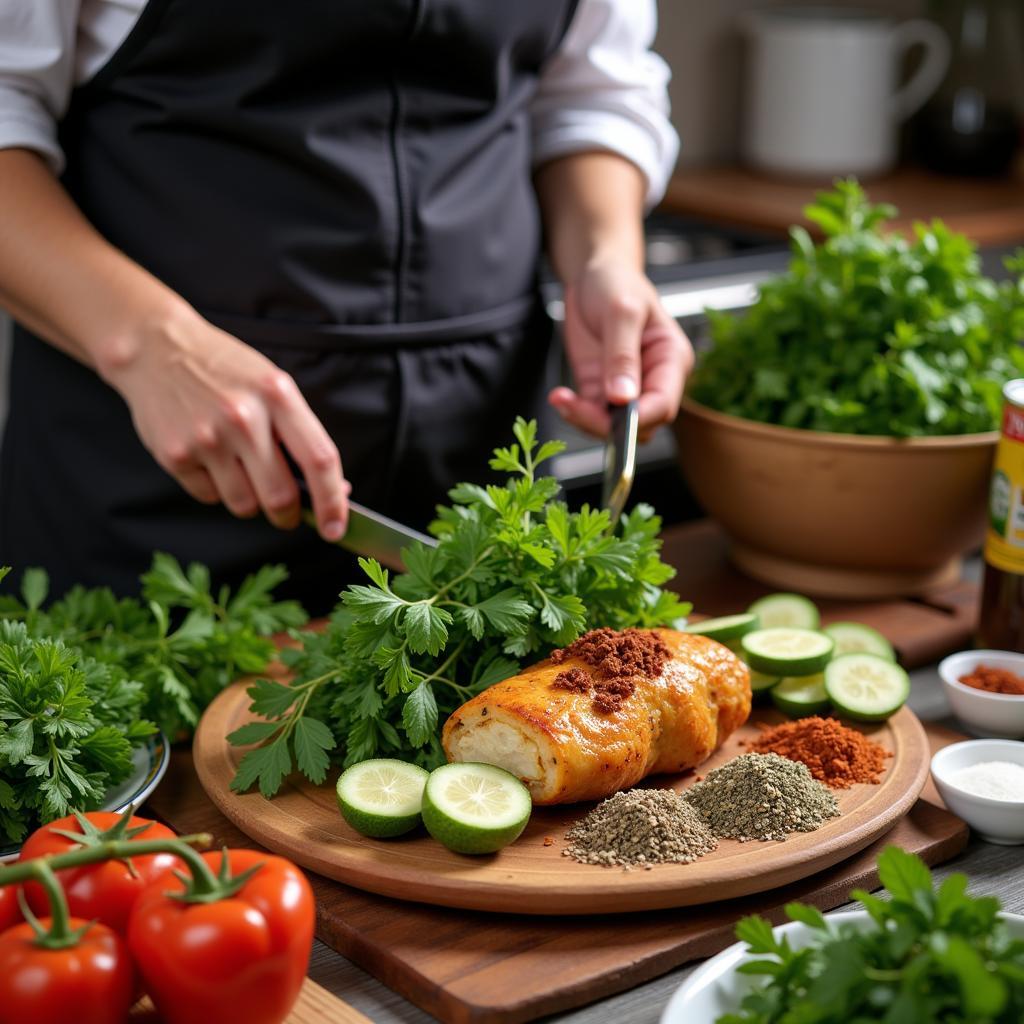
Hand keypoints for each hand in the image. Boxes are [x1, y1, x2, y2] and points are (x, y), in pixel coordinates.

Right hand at [101, 305, 348, 538]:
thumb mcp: (272, 388)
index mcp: (277, 396)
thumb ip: (300, 435)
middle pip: (281, 497)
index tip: (336, 528)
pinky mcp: (175, 455)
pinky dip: (217, 489)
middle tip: (288, 514)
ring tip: (242, 472)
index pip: (319, 460)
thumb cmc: (225, 371)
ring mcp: (206, 438)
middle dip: (289, 516)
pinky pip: (209, 497)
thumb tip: (333, 487)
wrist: (156, 348)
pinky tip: (210, 459)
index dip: (333, 502)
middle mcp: (243, 417)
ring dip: (251, 503)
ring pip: (245, 505)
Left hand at [548, 260, 692, 440]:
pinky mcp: (601, 389)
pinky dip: (574, 412)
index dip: (641, 416)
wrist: (593, 276)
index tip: (613, 410)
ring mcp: (626, 387)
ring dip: (586, 420)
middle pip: (640, 424)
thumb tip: (623, 398)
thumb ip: (622, 355)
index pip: (664, 404)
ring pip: (614, 426)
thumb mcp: (621, 311)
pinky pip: (591, 413)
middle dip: (608, 424)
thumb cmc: (617, 284)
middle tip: (575, 407)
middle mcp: (653, 379)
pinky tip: (559, 398)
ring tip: (562, 399)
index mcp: (672, 360)